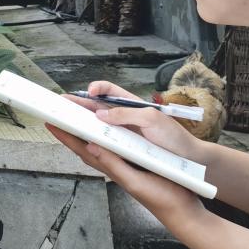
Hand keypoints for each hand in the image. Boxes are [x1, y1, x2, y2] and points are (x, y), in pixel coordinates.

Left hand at [46, 124, 206, 231]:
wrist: (185, 213)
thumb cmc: (162, 198)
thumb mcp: (135, 182)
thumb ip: (113, 165)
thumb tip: (90, 146)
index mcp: (112, 169)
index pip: (83, 150)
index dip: (66, 137)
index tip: (50, 122)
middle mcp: (115, 167)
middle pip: (87, 147)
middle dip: (73, 132)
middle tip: (60, 115)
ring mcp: (126, 167)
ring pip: (101, 147)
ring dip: (88, 133)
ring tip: (78, 120)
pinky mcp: (138, 166)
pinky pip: (117, 148)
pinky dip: (109, 138)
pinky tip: (110, 132)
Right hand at [64, 80, 200, 159]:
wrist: (188, 159)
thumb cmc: (173, 136)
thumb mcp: (151, 119)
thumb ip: (125, 114)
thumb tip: (99, 114)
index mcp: (130, 104)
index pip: (107, 90)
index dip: (96, 89)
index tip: (89, 92)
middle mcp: (123, 117)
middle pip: (96, 106)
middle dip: (78, 104)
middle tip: (59, 104)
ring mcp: (122, 132)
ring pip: (96, 123)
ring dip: (80, 121)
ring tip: (62, 121)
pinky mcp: (123, 147)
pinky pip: (102, 139)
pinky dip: (89, 138)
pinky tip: (80, 139)